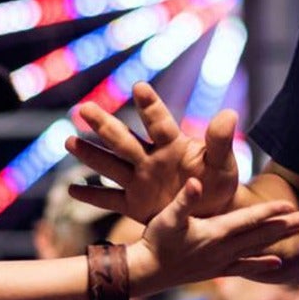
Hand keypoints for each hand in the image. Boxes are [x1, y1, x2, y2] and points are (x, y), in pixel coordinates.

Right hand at [65, 83, 240, 222]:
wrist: (213, 212)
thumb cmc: (218, 182)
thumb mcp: (222, 164)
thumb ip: (219, 142)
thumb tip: (228, 114)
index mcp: (172, 145)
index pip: (158, 122)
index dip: (149, 105)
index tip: (139, 87)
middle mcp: (150, 158)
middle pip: (124, 139)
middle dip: (105, 125)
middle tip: (84, 108)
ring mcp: (139, 180)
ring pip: (111, 166)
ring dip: (91, 154)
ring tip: (69, 141)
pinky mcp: (134, 204)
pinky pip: (110, 200)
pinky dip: (91, 196)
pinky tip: (71, 190)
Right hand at [136, 178, 298, 293]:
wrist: (146, 272)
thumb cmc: (155, 241)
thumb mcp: (167, 216)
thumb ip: (184, 200)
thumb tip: (195, 182)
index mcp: (216, 233)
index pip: (249, 220)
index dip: (271, 211)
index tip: (292, 204)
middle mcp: (224, 249)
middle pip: (262, 235)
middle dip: (287, 225)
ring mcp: (222, 261)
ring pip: (258, 249)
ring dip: (281, 241)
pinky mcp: (216, 270)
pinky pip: (245, 267)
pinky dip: (262, 264)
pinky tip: (278, 264)